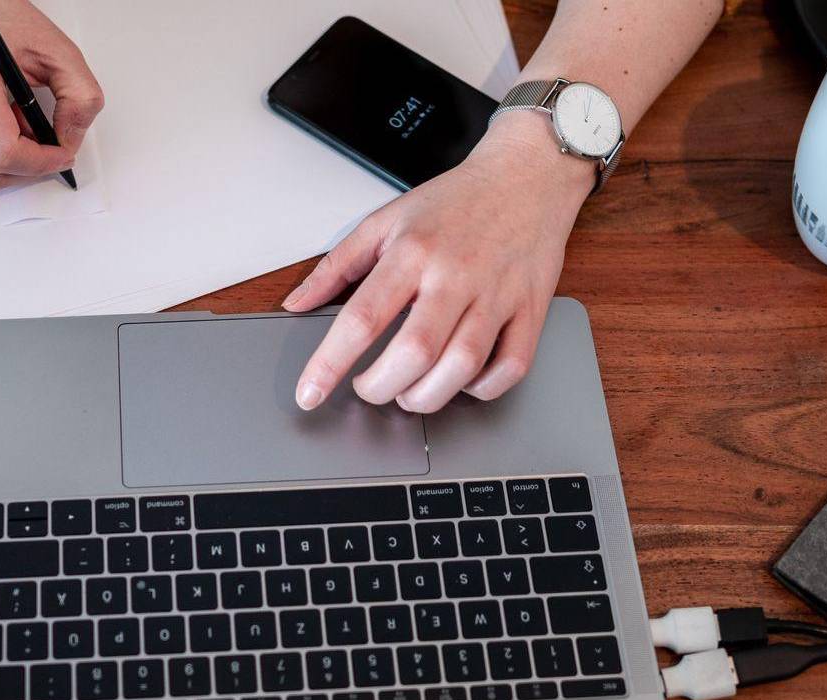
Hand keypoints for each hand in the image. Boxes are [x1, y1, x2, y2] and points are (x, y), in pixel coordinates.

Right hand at [0, 0, 102, 187]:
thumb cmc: (0, 19)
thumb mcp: (56, 49)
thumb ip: (80, 96)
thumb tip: (69, 139)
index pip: (3, 152)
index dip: (40, 163)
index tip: (63, 153)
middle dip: (28, 166)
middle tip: (49, 145)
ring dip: (9, 161)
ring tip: (23, 125)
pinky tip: (1, 123)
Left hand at [284, 116, 593, 412]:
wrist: (527, 175)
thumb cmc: (455, 202)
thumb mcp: (385, 220)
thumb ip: (336, 265)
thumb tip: (296, 303)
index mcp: (412, 252)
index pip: (362, 318)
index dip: (330, 364)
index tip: (309, 394)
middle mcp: (455, 274)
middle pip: (415, 352)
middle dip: (381, 387)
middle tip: (369, 388)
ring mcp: (497, 294)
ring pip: (463, 366)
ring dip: (427, 396)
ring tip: (409, 392)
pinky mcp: (531, 309)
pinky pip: (512, 366)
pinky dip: (482, 389)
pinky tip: (461, 382)